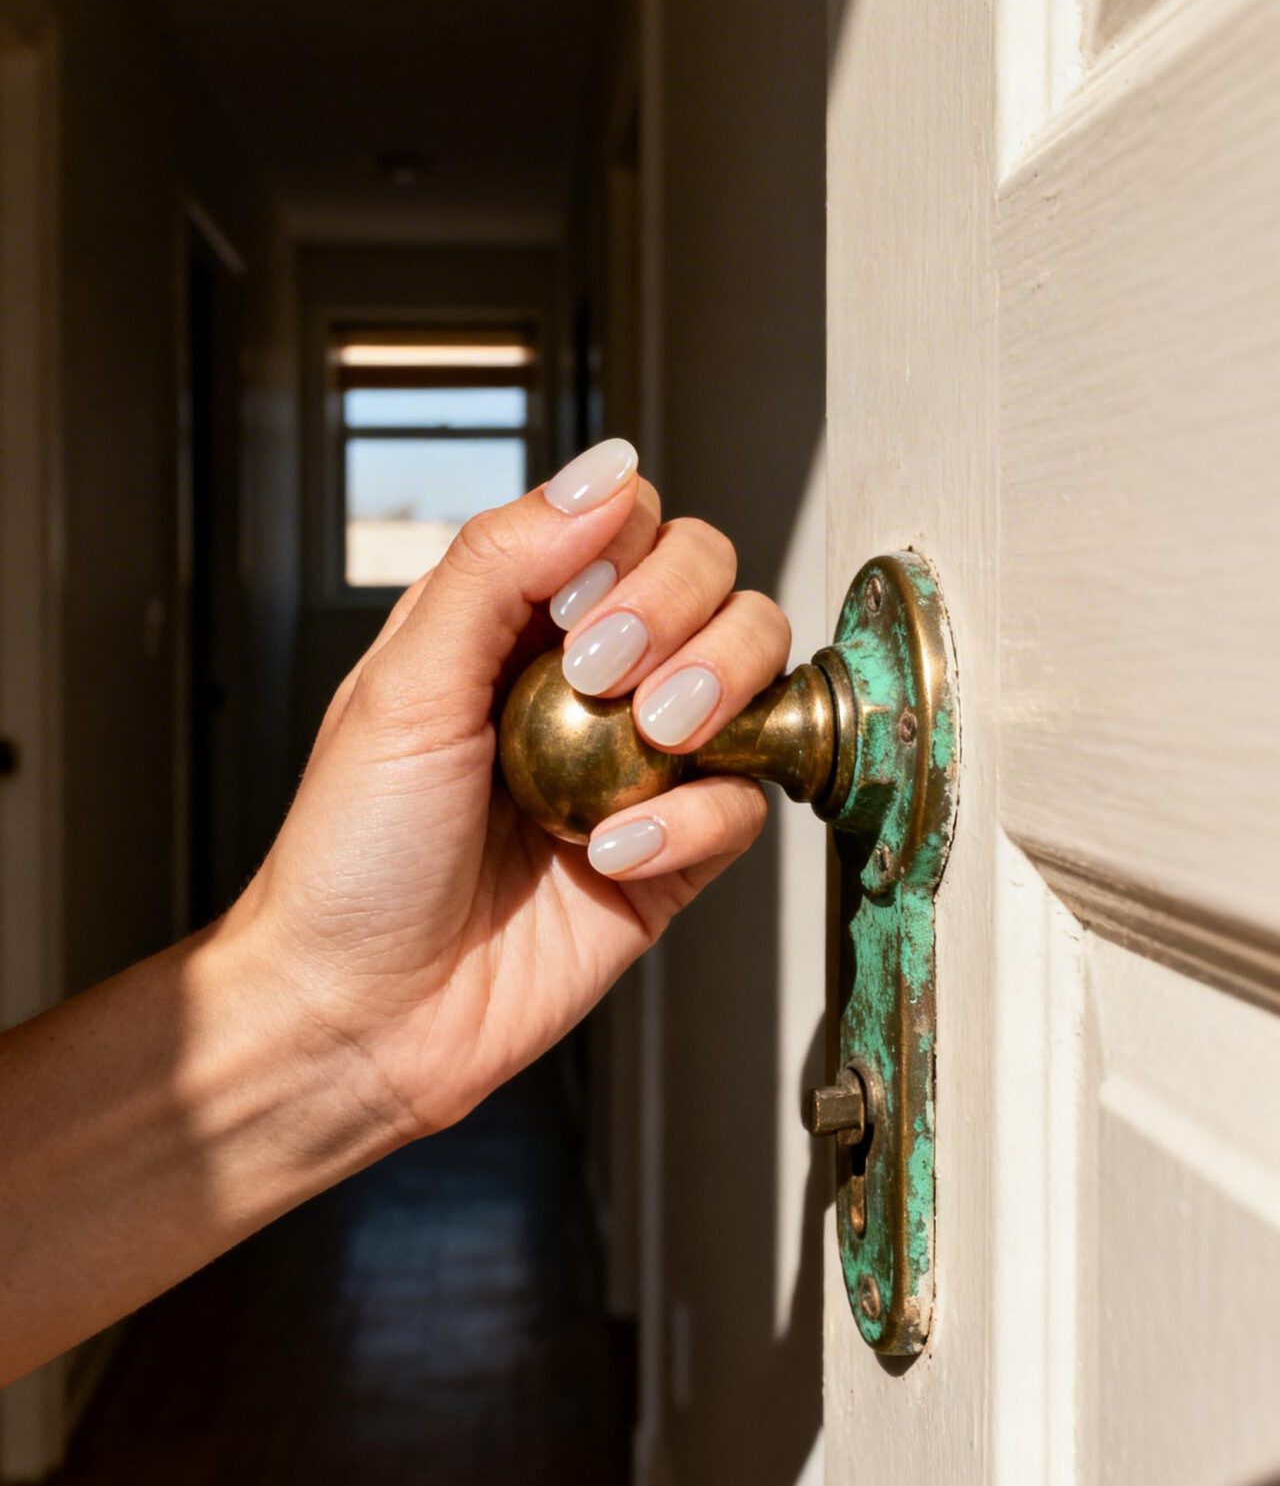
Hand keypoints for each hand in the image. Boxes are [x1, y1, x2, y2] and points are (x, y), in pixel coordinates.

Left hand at [230, 439, 791, 1139]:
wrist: (362, 1015)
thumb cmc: (352, 858)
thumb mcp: (403, 686)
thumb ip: (500, 565)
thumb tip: (602, 470)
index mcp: (516, 623)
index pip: (629, 526)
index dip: (632, 550)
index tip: (579, 613)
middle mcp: (589, 682)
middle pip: (713, 583)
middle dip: (684, 616)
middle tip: (612, 677)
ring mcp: (638, 764)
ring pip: (754, 676)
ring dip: (718, 691)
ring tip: (648, 740)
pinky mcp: (674, 852)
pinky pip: (741, 805)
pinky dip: (693, 819)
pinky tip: (615, 850)